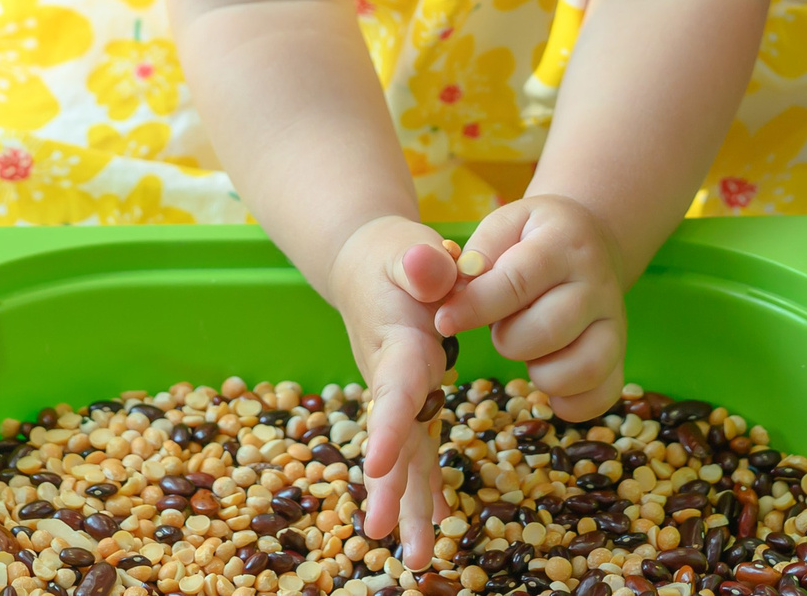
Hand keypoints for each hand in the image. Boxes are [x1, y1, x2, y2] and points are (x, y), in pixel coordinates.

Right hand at [328, 215, 459, 569]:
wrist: (368, 260)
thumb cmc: (392, 254)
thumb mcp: (405, 247)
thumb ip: (418, 259)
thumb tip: (431, 264)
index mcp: (397, 344)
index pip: (393, 390)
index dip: (387, 426)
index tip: (380, 465)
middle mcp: (393, 378)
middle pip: (393, 440)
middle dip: (390, 490)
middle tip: (384, 536)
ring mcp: (401, 394)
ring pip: (406, 456)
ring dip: (409, 505)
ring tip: (414, 559)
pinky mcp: (414, 399)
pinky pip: (420, 449)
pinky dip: (426, 488)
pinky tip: (437, 526)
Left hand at [435, 197, 627, 421]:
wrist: (588, 238)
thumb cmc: (531, 237)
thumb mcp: (503, 225)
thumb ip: (474, 255)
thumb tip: (450, 293)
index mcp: (563, 243)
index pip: (517, 282)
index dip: (475, 307)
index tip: (444, 320)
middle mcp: (597, 282)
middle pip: (548, 330)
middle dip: (507, 338)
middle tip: (500, 326)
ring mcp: (614, 321)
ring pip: (581, 368)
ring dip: (540, 372)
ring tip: (527, 349)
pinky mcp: (619, 353)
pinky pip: (602, 394)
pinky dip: (570, 402)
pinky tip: (547, 381)